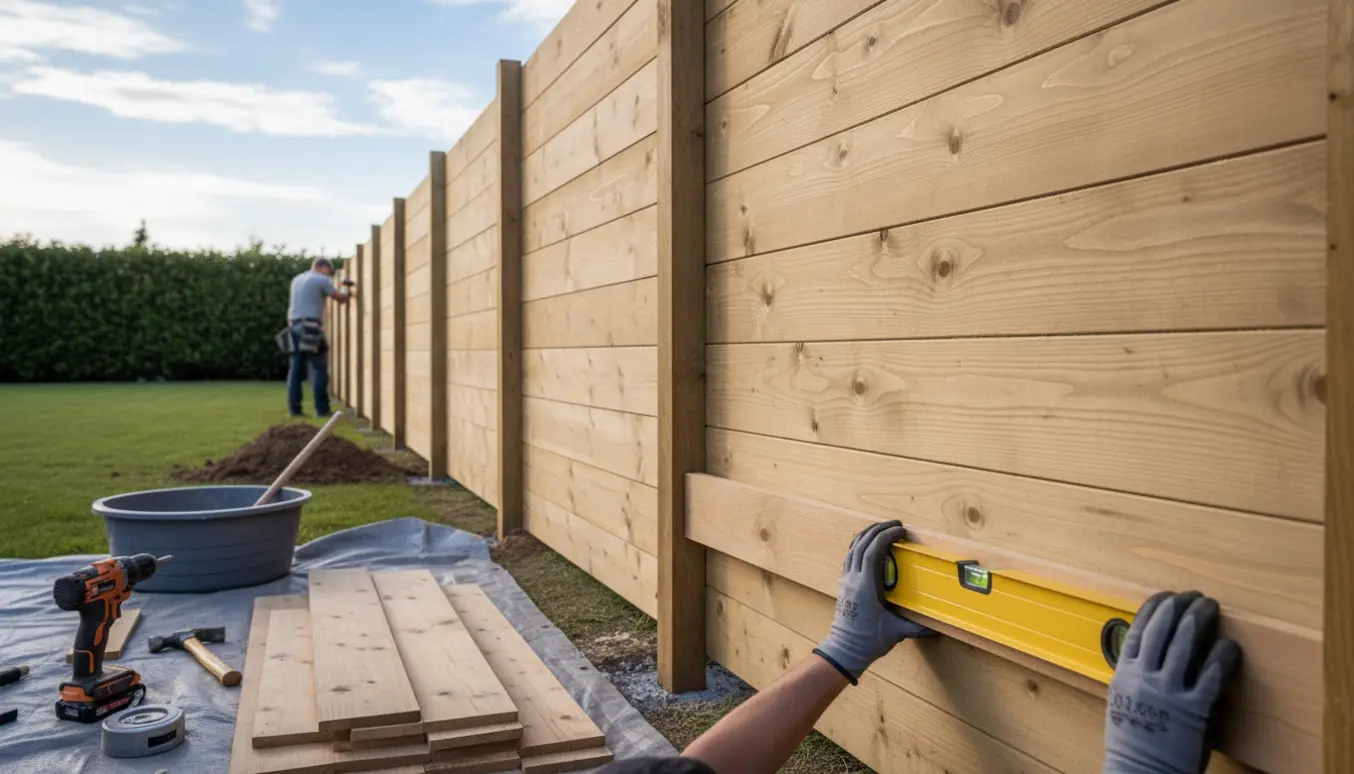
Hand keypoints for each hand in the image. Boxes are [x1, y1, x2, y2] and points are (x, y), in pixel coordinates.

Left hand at [813, 521, 932, 682]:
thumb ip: (918, 627)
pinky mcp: (843, 584)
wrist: (844, 650)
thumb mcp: (896, 632)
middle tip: (895, 524)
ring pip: (852, 549)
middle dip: (878, 529)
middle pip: (861, 544)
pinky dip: (859, 546)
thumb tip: (938, 627)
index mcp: (866, 586)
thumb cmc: (869, 640)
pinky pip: (849, 557)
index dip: (886, 537)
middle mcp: (853, 579)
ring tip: (881, 527)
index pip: (873, 552)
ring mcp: (845, 580)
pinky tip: (868, 545)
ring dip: (866, 535)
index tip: (901, 530)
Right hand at [1103, 592, 1241, 773]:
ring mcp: (1168, 691)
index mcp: (1125, 673)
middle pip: (1163, 628)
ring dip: (1200, 619)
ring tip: (1210, 606)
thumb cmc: (1134, 741)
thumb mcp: (1124, 701)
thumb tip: (1153, 653)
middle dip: (1180, 605)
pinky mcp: (1193, 708)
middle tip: (1194, 595)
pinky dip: (1222, 655)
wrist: (1141, 772)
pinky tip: (1230, 645)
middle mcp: (1144, 677)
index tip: (1167, 596)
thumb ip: (1137, 675)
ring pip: (1185, 642)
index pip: (1138, 628)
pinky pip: (1211, 673)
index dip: (1155, 607)